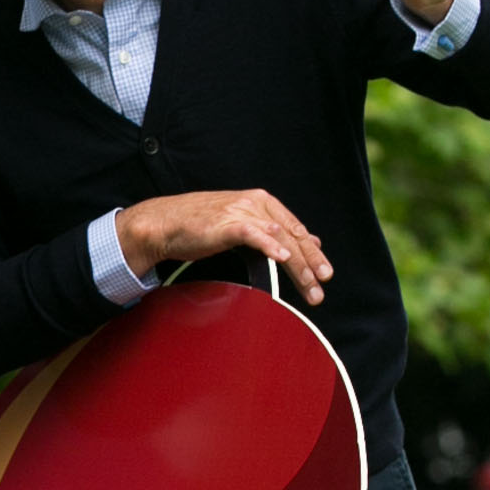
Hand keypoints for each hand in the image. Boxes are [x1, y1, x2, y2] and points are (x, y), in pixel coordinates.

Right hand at [116, 189, 331, 307]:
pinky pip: (254, 234)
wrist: (165, 223)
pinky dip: (269, 245)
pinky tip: (280, 257)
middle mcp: (256, 204)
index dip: (313, 253)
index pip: (296, 229)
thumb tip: (303, 242)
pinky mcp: (227, 222)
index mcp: (262, 202)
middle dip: (309, 264)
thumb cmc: (199, 226)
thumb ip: (271, 231)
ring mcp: (242, 212)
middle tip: (320, 287)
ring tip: (309, 285)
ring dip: (297, 265)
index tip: (324, 275)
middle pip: (292, 236)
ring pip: (279, 238)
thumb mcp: (242, 225)